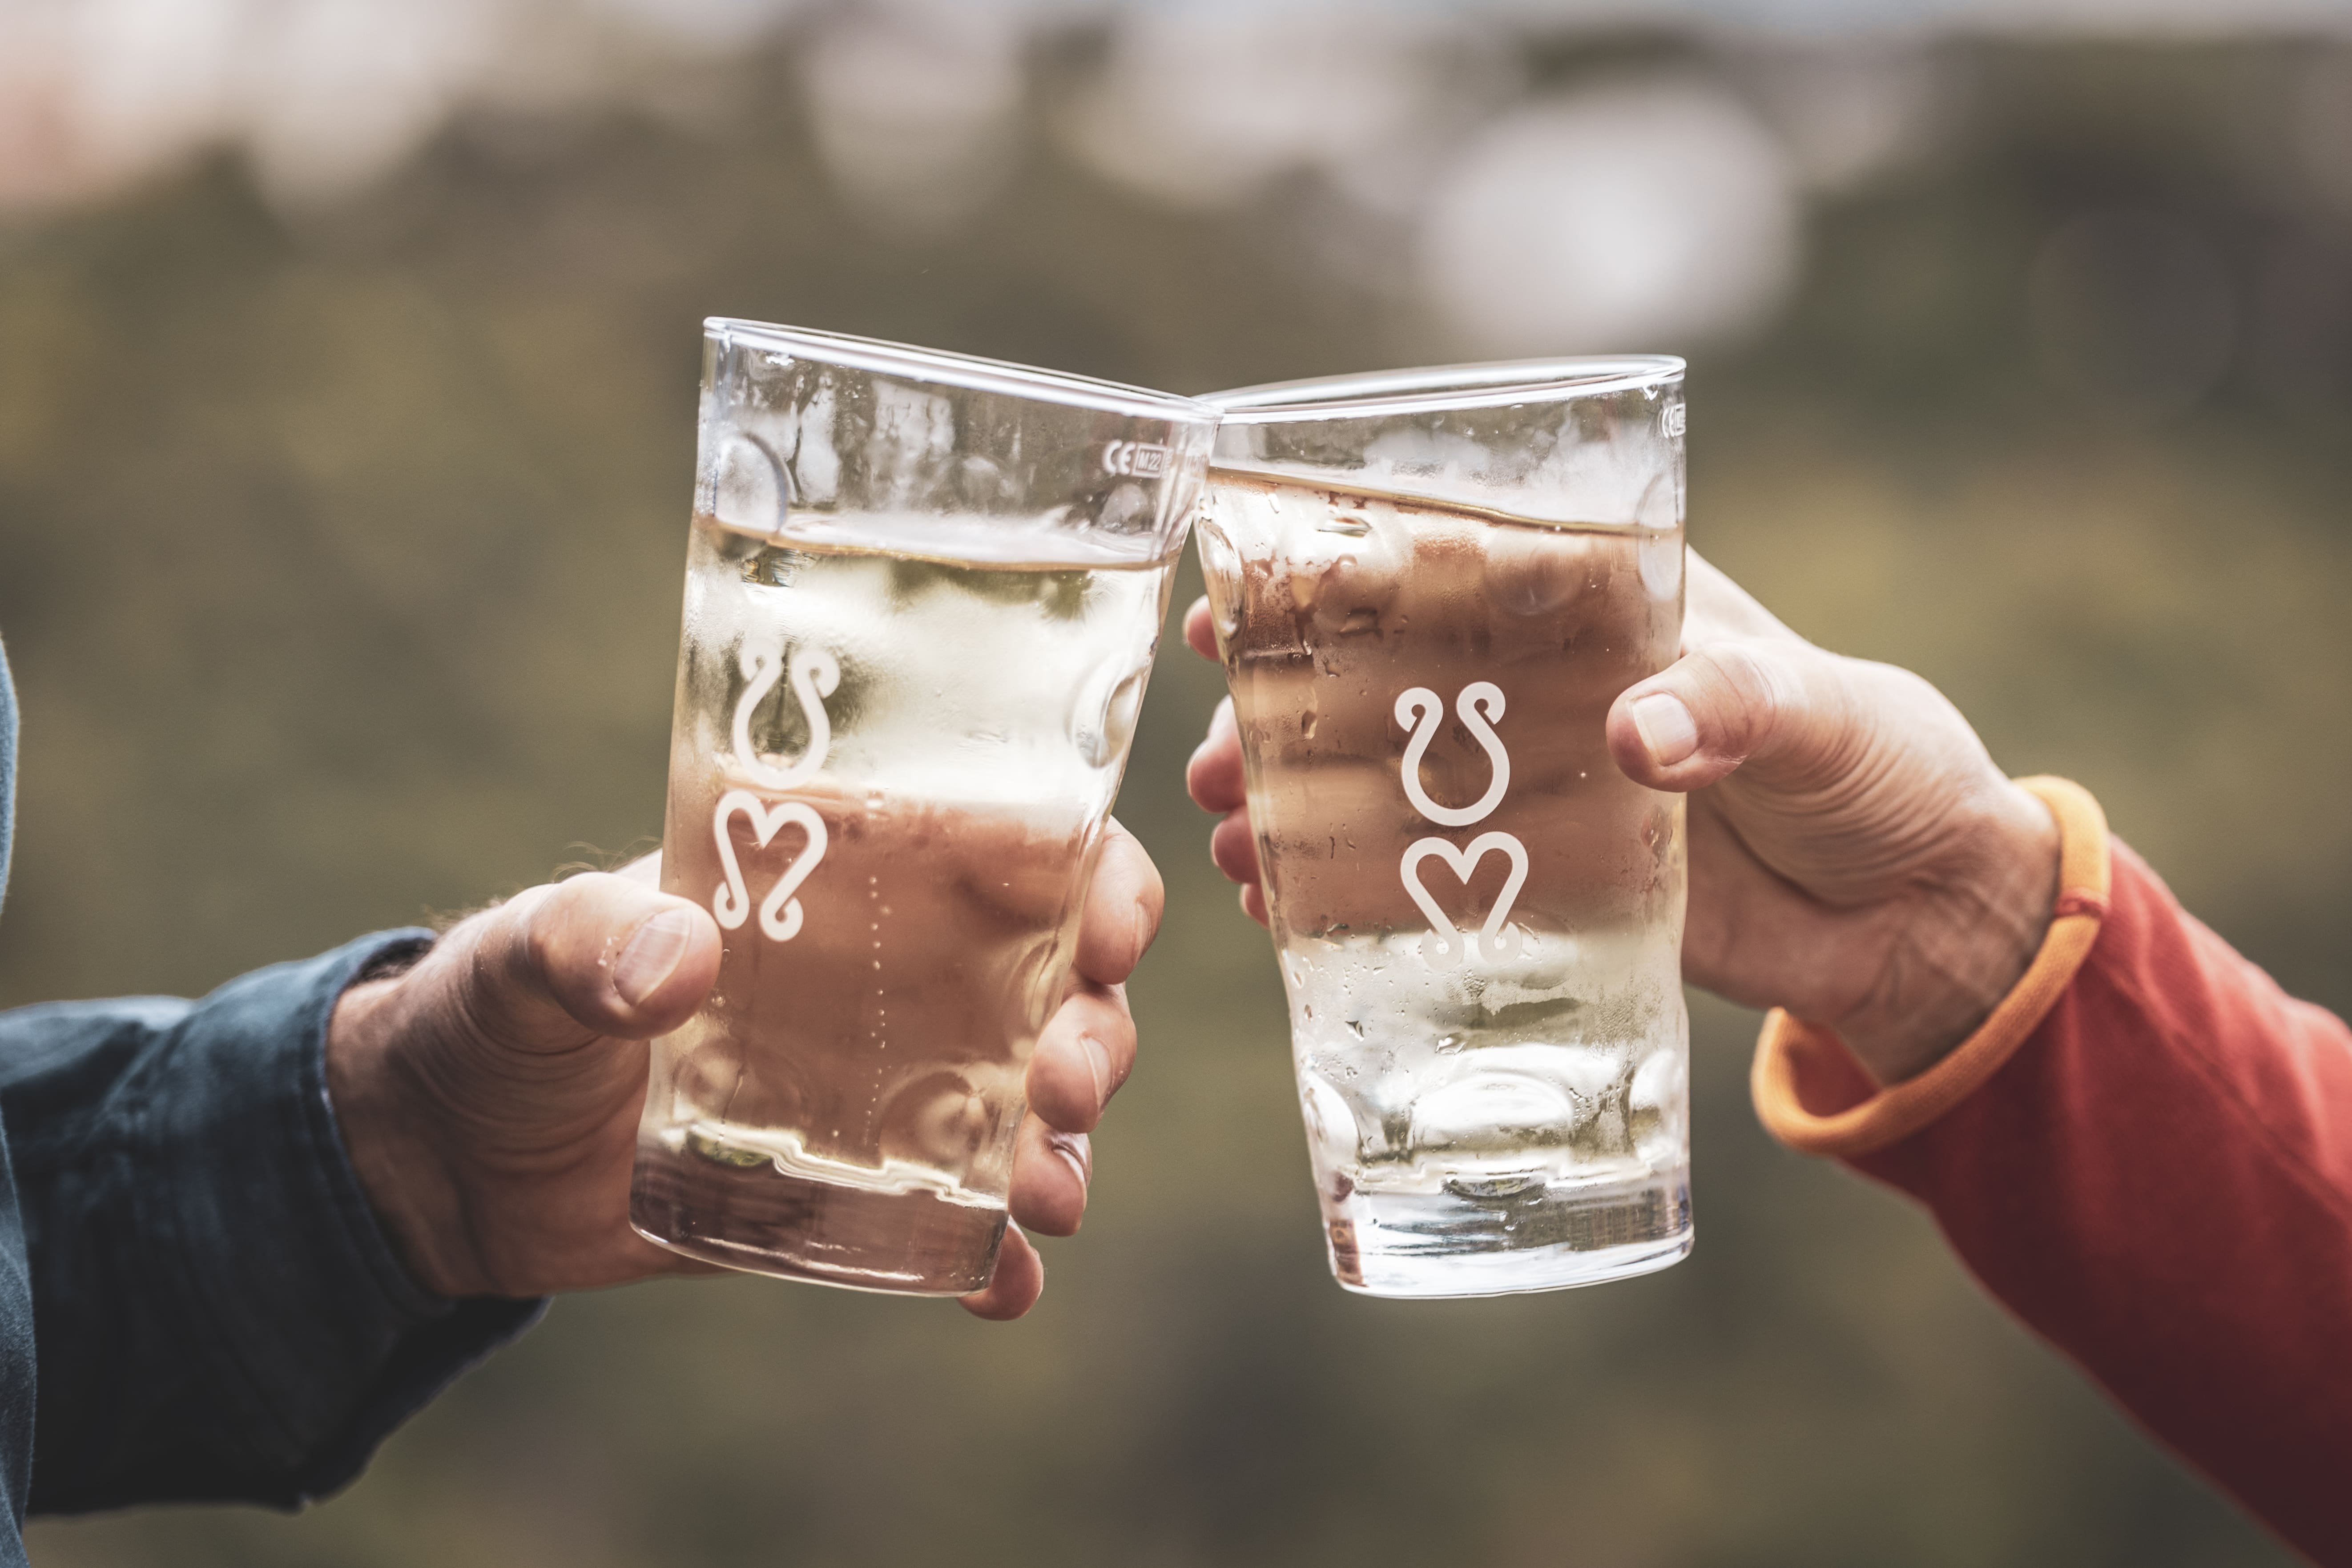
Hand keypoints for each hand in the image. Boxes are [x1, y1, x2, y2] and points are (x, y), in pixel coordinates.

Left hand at [325, 823, 1161, 1318]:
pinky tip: (1004, 1287)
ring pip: (1031, 1108)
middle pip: (1055, 989)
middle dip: (1093, 1034)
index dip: (1090, 878)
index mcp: (850, 883)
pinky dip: (997, 1260)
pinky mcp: (855, 1196)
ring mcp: (886, 1093)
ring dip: (1065, 1147)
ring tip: (1049, 1197)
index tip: (1104, 929)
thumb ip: (592, 938)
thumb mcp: (531, 953)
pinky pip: (960, 1228)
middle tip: (1065, 1085)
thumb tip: (683, 964)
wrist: (451, 1160)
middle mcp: (895, 982)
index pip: (1010, 853)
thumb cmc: (497, 1010)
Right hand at [1183, 553, 2059, 1083]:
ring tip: (1231, 831)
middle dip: (1288, 703)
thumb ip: (1738, 709)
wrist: (1924, 920)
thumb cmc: (1887, 770)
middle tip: (1219, 743)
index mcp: (1608, 611)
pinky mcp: (1545, 888)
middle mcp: (1552, 694)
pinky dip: (1349, 895)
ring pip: (1386, 782)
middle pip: (1389, 679)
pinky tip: (1280, 908)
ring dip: (1296, 801)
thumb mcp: (1827, 715)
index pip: (1457, 564)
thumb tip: (1638, 737)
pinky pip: (1425, 884)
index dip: (1347, 569)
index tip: (1253, 582)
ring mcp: (1538, 793)